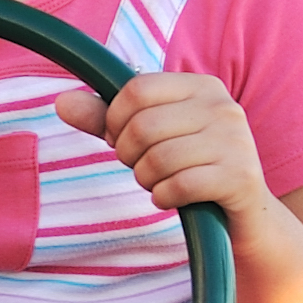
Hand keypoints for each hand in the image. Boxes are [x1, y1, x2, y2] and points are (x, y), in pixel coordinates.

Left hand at [54, 71, 273, 220]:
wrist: (242, 215)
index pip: (135, 89)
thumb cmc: (188, 167)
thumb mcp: (146, 138)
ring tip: (160, 182)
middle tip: (142, 167)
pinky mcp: (240, 177)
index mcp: (201, 86)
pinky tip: (172, 198)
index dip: (114, 120)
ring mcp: (237, 141)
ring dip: (146, 179)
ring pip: (158, 158)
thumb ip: (104, 118)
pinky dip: (163, 197)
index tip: (121, 139)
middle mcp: (223, 107)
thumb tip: (61, 102)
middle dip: (128, 155)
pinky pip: (178, 186)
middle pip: (142, 126)